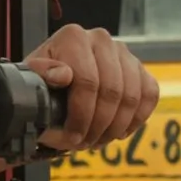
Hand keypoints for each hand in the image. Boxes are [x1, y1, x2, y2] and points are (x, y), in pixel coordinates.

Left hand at [26, 24, 159, 151]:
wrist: (55, 84)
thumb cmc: (42, 83)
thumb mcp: (32, 79)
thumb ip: (40, 73)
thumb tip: (63, 75)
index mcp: (73, 36)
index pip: (87, 81)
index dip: (81, 116)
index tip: (72, 137)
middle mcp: (101, 39)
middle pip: (112, 91)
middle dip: (98, 125)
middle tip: (85, 144)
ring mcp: (124, 53)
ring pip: (132, 96)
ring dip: (116, 127)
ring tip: (98, 141)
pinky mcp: (139, 68)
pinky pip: (149, 95)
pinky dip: (137, 119)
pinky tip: (118, 132)